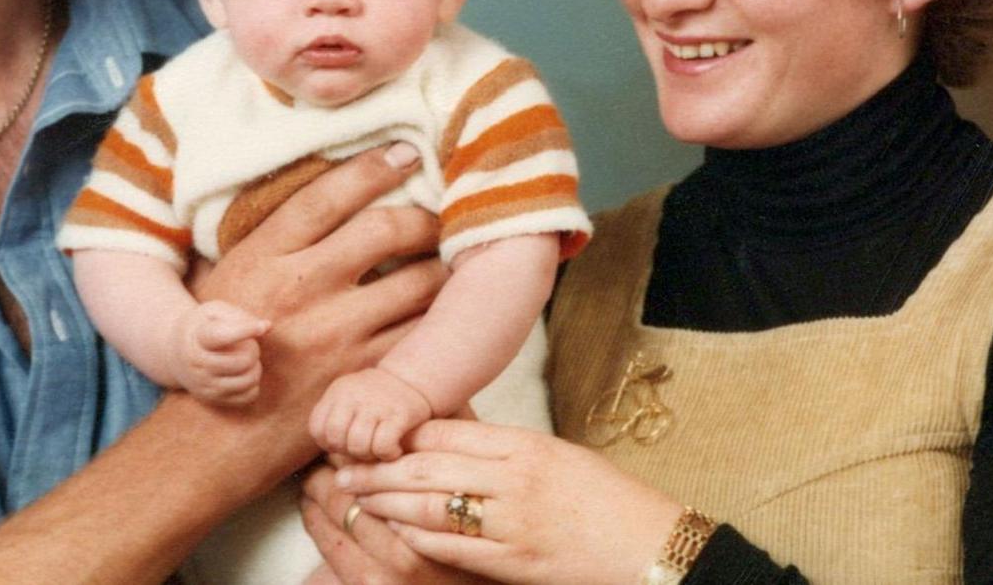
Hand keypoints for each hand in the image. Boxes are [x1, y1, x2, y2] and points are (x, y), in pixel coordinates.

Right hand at [172, 300, 268, 404]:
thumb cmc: (203, 327)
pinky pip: (249, 396)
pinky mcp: (213, 399)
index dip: (246, 330)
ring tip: (246, 359)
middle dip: (253, 349)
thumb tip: (267, 327)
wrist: (175, 353)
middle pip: (243, 361)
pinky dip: (253, 384)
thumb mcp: (214, 311)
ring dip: (255, 367)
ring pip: (249, 380)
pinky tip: (243, 373)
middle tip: (248, 344)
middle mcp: (198, 365)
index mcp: (198, 338)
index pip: (222, 336)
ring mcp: (205, 385)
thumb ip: (239, 315)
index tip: (263, 326)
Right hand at [187, 143, 446, 476]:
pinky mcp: (366, 375)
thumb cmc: (222, 352)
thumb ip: (271, 240)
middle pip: (384, 230)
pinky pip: (423, 335)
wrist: (218, 438)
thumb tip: (319, 189)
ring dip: (443, 264)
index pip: (328, 194)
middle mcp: (303, 288)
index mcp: (265, 257)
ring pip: (417, 281)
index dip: (372, 167)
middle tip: (442, 211)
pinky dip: (444, 316)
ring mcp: (339, 333)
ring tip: (457, 255)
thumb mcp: (227, 282)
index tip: (404, 153)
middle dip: (423, 216)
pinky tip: (455, 307)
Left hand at [312, 367, 433, 460]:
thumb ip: (335, 420)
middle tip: (363, 449)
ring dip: (368, 456)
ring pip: (358, 445)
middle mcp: (354, 395)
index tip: (345, 443)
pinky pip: (382, 446)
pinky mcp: (399, 415)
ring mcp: (377, 404)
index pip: (317, 428)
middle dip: (347, 451)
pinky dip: (387, 455)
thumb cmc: (377, 401)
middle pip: (335, 437)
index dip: (329, 443)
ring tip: (378, 450)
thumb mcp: (349, 399)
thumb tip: (329, 456)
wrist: (413, 380)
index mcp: (337, 392)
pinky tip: (394, 450)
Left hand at [332, 420, 682, 584]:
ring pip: (430, 505)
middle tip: (342, 467)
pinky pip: (452, 546)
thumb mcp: (556, 456)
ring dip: (386, 502)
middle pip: (426, 467)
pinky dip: (417, 537)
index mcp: (524, 445)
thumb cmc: (605, 500)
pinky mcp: (514, 559)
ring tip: (356, 497)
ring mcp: (512, 520)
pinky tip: (394, 532)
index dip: (400, 435)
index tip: (372, 435)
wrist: (650, 545)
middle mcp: (514, 478)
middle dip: (379, 468)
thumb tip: (452, 440)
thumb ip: (505, 449)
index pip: (445, 433)